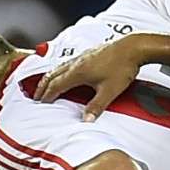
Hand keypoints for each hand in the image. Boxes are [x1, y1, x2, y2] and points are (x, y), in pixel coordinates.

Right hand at [32, 36, 147, 120]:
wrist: (133, 47)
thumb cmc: (122, 67)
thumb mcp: (109, 91)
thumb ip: (96, 106)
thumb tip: (86, 121)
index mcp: (78, 72)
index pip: (56, 85)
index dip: (47, 95)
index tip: (41, 103)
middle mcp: (76, 62)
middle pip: (53, 74)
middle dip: (43, 85)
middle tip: (36, 95)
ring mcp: (82, 56)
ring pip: (59, 67)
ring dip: (50, 76)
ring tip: (46, 84)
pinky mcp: (89, 53)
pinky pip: (68, 62)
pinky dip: (60, 70)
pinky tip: (66, 72)